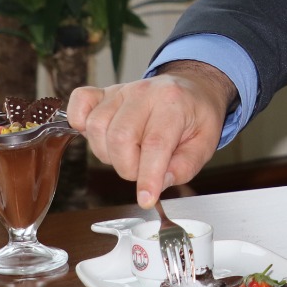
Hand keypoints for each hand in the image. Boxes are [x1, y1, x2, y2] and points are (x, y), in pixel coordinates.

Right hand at [67, 60, 235, 206]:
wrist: (192, 87)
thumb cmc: (197, 115)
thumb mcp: (206, 143)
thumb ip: (184, 167)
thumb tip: (159, 184)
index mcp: (173, 103)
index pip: (155, 144)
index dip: (147, 177)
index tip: (146, 199)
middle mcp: (144, 92)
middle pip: (119, 137)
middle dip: (128, 167)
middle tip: (143, 169)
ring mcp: (121, 90)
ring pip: (97, 127)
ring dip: (108, 152)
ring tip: (129, 153)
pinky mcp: (104, 92)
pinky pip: (80, 103)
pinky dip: (80, 122)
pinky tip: (101, 136)